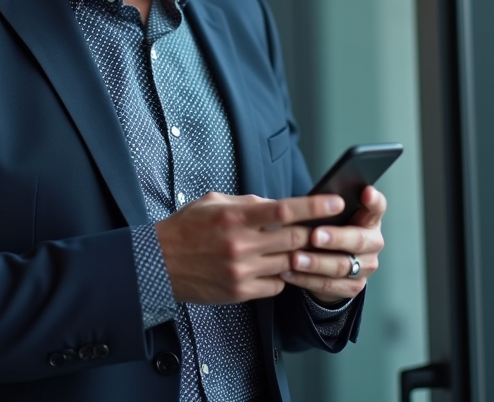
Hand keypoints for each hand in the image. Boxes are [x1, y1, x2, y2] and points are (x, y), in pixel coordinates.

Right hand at [154, 191, 346, 304]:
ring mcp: (241, 271)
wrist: (158, 263)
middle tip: (331, 229)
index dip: (314, 206)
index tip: (335, 202)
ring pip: (288, 263)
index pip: (284, 209)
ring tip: (306, 249)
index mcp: (236, 217)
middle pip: (294, 238)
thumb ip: (247, 203)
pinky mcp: (239, 291)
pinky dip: (283, 276)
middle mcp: (241, 245)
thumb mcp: (214, 203)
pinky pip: (276, 286)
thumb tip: (276, 204)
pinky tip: (277, 267)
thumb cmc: (186, 229)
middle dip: (316, 233)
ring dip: (300, 256)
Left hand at [279, 185, 386, 303]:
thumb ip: (326, 211)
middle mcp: (372, 244)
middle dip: (336, 238)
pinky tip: (288, 272)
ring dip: (316, 263)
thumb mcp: (330, 218)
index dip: (374, 201)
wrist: (330, 266)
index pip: (377, 208)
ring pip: (341, 266)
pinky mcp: (353, 287)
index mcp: (369, 221)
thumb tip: (308, 203)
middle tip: (315, 236)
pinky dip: (305, 279)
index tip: (366, 192)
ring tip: (295, 259)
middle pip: (359, 241)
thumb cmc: (328, 230)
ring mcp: (366, 267)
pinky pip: (328, 285)